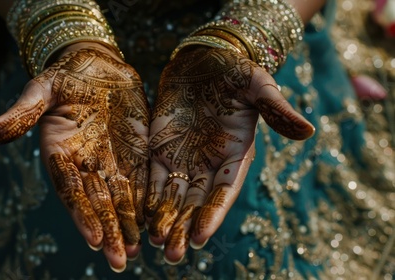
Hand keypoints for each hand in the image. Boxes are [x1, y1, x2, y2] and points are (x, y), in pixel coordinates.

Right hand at [0, 44, 149, 271]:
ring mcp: (109, 161)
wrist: (96, 67)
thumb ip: (20, 114)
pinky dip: (145, 203)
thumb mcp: (41, 89)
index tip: (96, 238)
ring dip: (128, 225)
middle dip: (109, 231)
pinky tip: (153, 224)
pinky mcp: (132, 154)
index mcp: (60, 153)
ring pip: (119, 199)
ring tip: (137, 252)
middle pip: (97, 202)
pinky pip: (139, 181)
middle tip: (120, 260)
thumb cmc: (64, 75)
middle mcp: (84, 164)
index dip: (82, 213)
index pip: (71, 189)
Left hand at [145, 47, 314, 263]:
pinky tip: (141, 215)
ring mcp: (184, 157)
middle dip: (185, 228)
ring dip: (165, 219)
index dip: (212, 215)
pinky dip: (149, 195)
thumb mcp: (258, 86)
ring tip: (155, 243)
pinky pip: (154, 176)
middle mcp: (210, 163)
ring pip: (174, 195)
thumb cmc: (235, 70)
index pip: (223, 192)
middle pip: (197, 202)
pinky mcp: (162, 148)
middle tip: (173, 254)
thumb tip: (309, 131)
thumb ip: (277, 109)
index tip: (200, 238)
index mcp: (235, 155)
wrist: (204, 58)